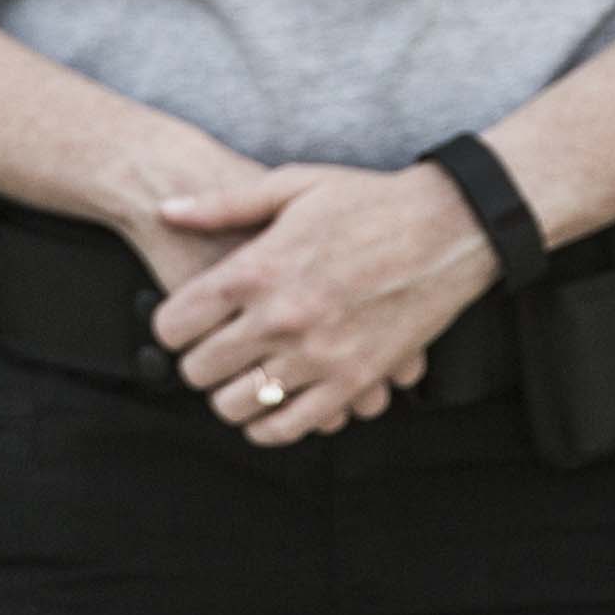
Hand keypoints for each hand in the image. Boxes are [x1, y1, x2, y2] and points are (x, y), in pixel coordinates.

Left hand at [149, 164, 489, 445]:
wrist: (447, 228)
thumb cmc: (367, 201)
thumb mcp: (291, 186)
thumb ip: (222, 204)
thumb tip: (166, 210)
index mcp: (257, 268)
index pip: (175, 324)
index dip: (170, 327)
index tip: (183, 324)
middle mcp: (281, 318)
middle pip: (198, 371)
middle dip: (195, 363)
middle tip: (209, 351)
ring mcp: (318, 356)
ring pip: (236, 406)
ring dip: (228, 396)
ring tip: (239, 377)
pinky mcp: (352, 382)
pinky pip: (289, 427)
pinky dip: (268, 426)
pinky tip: (268, 407)